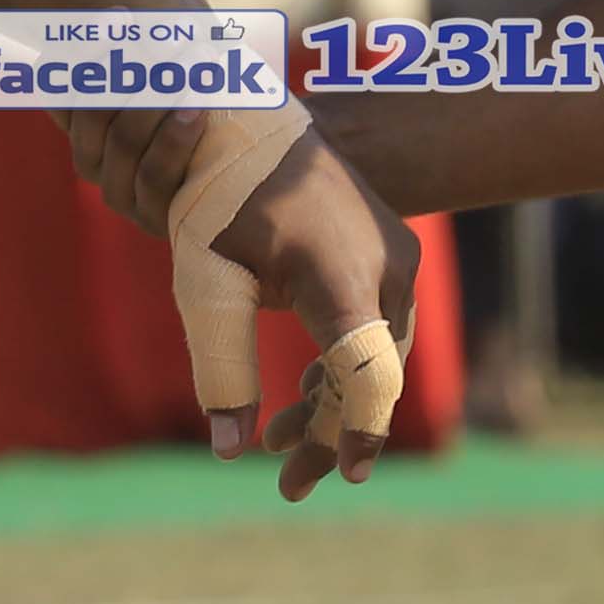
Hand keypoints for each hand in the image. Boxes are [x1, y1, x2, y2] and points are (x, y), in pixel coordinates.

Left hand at [201, 137, 418, 498]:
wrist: (251, 118)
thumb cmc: (218, 196)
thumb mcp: (206, 282)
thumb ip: (221, 366)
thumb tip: (228, 449)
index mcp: (341, 278)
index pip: (367, 374)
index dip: (357, 430)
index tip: (343, 475)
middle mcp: (385, 269)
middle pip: (372, 376)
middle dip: (331, 430)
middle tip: (291, 485)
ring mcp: (396, 258)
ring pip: (376, 355)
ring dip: (333, 401)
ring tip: (278, 442)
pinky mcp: (392, 254)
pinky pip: (375, 327)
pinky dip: (342, 364)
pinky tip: (303, 393)